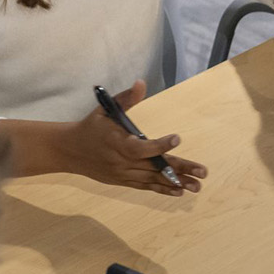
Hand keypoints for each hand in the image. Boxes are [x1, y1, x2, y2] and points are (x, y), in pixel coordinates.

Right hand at [59, 80, 204, 195]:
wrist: (70, 151)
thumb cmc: (91, 127)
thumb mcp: (105, 109)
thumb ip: (125, 98)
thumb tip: (141, 82)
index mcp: (118, 143)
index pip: (142, 147)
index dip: (160, 145)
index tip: (177, 139)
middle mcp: (123, 162)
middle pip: (155, 167)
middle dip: (181, 169)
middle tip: (203, 172)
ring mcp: (124, 174)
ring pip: (154, 180)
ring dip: (177, 182)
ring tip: (197, 186)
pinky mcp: (124, 181)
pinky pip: (146, 187)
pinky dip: (162, 189)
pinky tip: (179, 191)